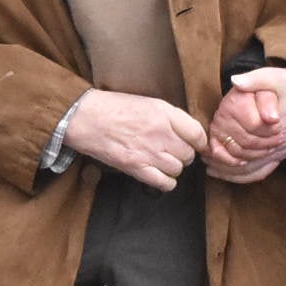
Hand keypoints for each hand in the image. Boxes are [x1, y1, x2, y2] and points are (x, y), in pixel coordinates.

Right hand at [64, 89, 206, 192]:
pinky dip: (166, 182)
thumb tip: (189, 133)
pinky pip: (165, 183)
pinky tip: (159, 175)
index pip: (198, 133)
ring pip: (178, 169)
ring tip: (162, 161)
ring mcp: (149, 152)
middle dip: (184, 154)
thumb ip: (170, 117)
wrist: (86, 117)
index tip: (196, 144)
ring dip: (173, 167)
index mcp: (164, 113)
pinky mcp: (136, 168)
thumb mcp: (148, 102)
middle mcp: (161, 133)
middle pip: (189, 154)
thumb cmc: (114, 107)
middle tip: (173, 151)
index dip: (199, 142)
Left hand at [205, 65, 285, 184]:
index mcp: (275, 128)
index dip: (225, 149)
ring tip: (214, 171)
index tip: (207, 148)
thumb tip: (235, 81)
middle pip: (247, 163)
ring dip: (233, 173)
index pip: (244, 146)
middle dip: (224, 164)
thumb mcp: (277, 76)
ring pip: (255, 171)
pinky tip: (236, 173)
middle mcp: (280, 144)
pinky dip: (249, 176)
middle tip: (205, 161)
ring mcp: (283, 150)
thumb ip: (256, 79)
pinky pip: (266, 170)